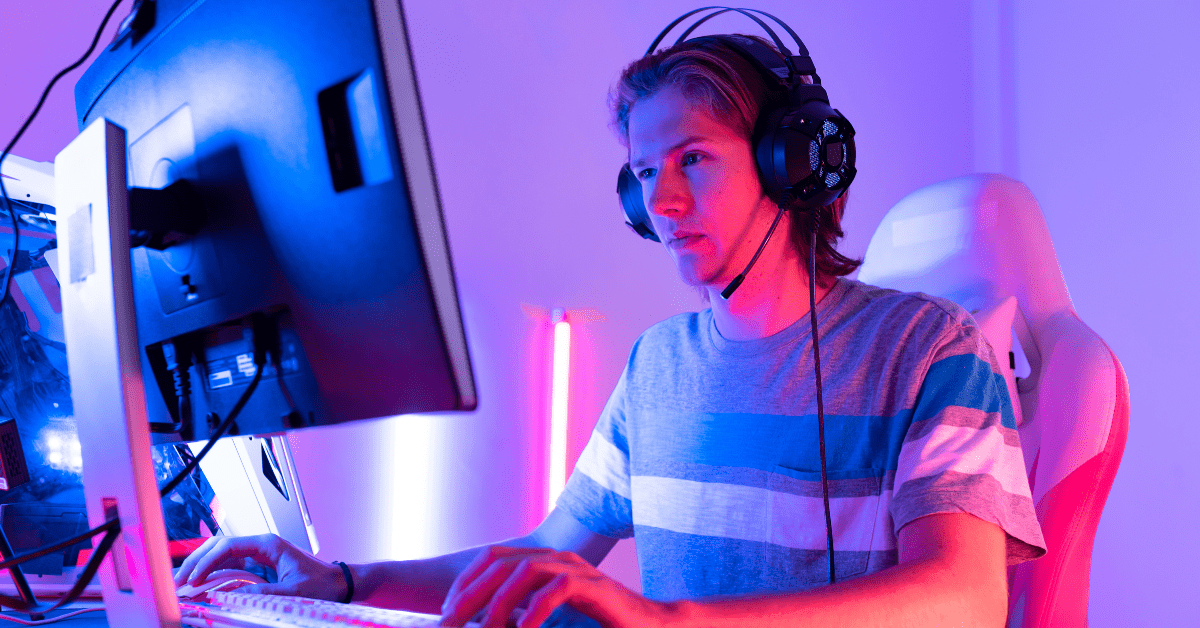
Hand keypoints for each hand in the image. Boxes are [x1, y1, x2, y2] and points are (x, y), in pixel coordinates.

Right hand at [173, 533, 346, 600]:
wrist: (339, 583)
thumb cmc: (323, 583)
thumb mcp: (292, 592)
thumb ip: (261, 594)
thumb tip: (229, 597)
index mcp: (269, 544)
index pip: (228, 547)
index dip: (206, 563)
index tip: (193, 580)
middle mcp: (261, 545)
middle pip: (220, 546)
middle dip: (197, 562)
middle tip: (179, 582)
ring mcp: (259, 554)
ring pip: (222, 555)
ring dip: (202, 568)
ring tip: (184, 584)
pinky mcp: (259, 565)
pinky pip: (230, 566)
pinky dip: (214, 574)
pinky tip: (202, 585)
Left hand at [438, 546, 663, 627]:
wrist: (647, 626)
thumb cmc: (597, 624)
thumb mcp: (550, 618)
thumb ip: (522, 616)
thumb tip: (483, 624)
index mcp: (543, 560)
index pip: (493, 558)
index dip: (466, 581)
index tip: (446, 612)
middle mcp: (556, 557)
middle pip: (502, 563)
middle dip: (470, 595)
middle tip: (449, 624)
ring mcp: (576, 568)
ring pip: (526, 570)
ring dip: (499, 602)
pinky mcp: (594, 586)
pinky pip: (558, 589)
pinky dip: (536, 610)